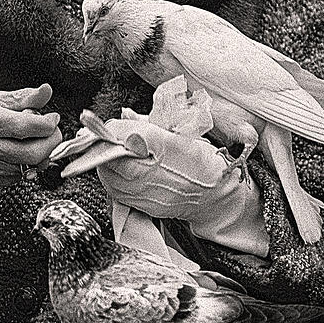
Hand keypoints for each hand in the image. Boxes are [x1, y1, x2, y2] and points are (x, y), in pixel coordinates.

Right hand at [0, 84, 61, 222]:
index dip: (48, 122)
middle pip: (35, 153)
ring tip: (36, 139)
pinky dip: (31, 163)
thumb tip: (46, 90)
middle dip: (52, 142)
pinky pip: (24, 174)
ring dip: (43, 153)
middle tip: (51, 131)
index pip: (28, 126)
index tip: (52, 117)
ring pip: (32, 166)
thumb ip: (23, 97)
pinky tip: (23, 151)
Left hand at [96, 118, 269, 256]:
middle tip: (108, 138)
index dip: (114, 128)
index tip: (111, 125)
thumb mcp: (180, 132)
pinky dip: (113, 179)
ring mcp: (147, 193)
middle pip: (110, 157)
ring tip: (114, 154)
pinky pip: (116, 192)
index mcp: (165, 145)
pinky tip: (121, 171)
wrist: (217, 196)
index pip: (124, 133)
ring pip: (109, 176)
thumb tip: (125, 115)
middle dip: (106, 145)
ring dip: (107, 163)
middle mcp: (153, 171)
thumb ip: (147, 123)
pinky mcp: (145, 207)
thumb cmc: (203, 161)